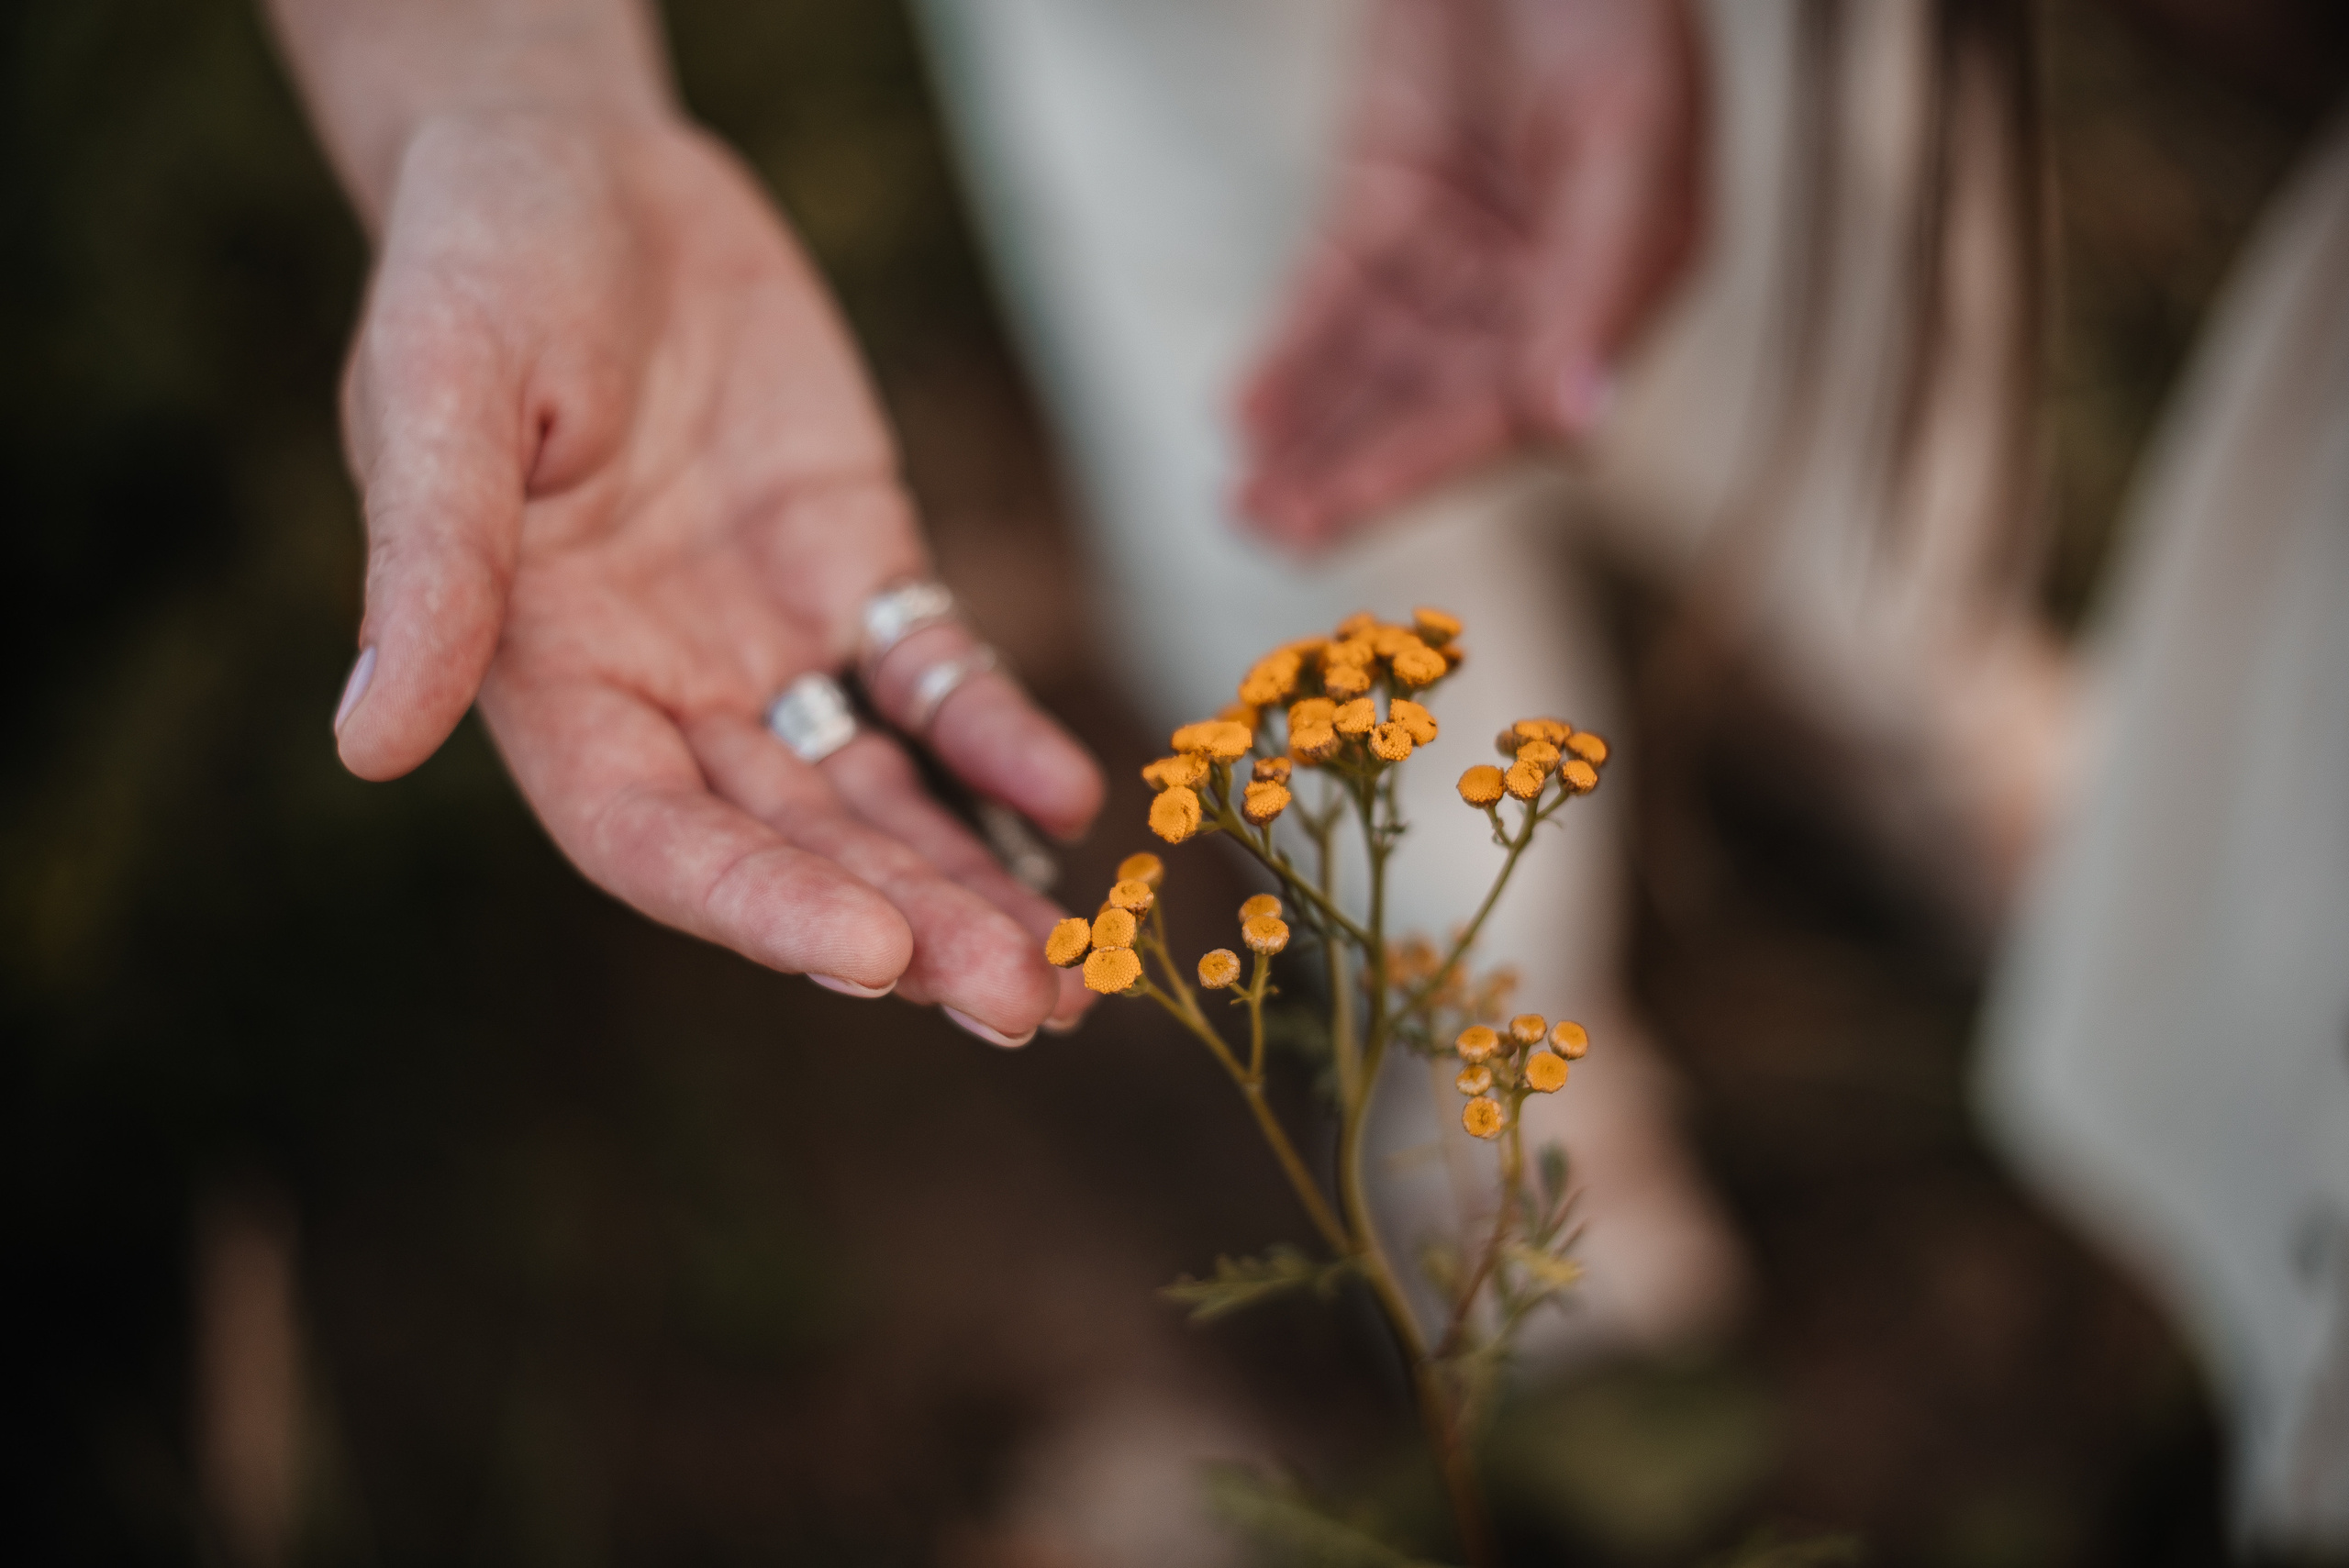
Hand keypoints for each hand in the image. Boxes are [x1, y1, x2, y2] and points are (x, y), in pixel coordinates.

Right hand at [331, 109, 1101, 1042]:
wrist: (588, 167)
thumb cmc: (480, 266)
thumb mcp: (439, 396)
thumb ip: (434, 569)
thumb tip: (367, 741)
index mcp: (549, 682)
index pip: (652, 838)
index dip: (757, 904)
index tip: (873, 957)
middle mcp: (667, 693)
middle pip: (796, 847)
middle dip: (911, 930)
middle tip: (1030, 1008)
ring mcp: (770, 643)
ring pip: (883, 797)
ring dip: (975, 880)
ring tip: (1077, 973)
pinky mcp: (856, 570)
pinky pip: (938, 678)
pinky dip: (1002, 739)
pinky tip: (1069, 798)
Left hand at [1236, 0, 1704, 547]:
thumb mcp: (1626, 131)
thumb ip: (1602, 280)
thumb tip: (1574, 427)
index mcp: (1620, 281)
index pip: (1509, 407)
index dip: (1418, 464)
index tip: (1335, 514)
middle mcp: (1541, 283)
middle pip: (1432, 400)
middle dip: (1350, 467)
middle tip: (1267, 528)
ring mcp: (1461, 244)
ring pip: (1377, 362)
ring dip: (1313, 429)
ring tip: (1241, 498)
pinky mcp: (1391, 198)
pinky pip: (1337, 297)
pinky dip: (1293, 353)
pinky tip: (1244, 410)